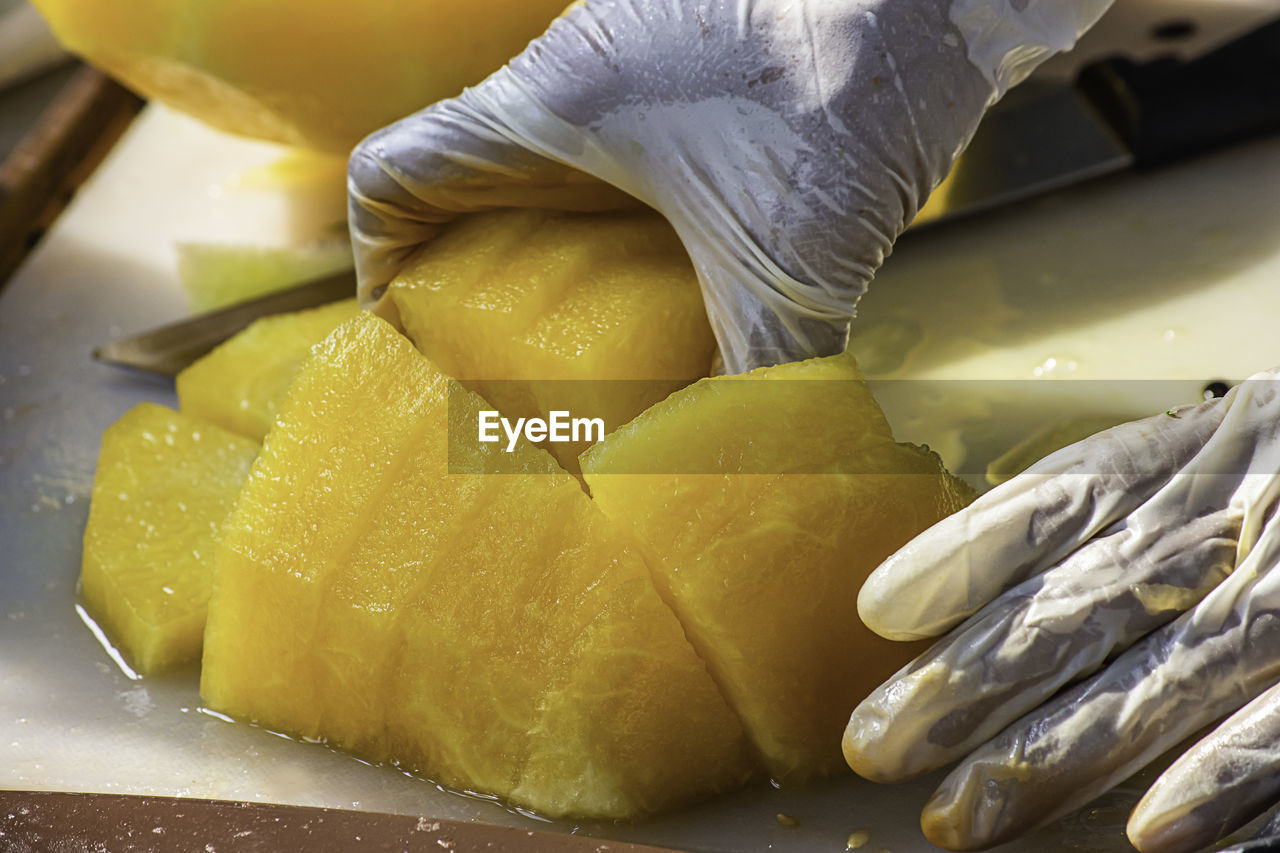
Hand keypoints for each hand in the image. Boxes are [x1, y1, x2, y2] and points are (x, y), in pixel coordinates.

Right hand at [347, 0, 1109, 373]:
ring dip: (541, 243)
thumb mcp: (789, 262)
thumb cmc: (845, 76)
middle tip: (491, 365)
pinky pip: (616, 145)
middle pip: (462, 180)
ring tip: (576, 336)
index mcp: (548, 107)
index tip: (402, 343)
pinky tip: (673, 270)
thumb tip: (736, 475)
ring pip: (542, 160)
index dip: (375, 265)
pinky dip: (616, 214)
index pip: (393, 176)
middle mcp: (572, 72)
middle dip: (462, 275)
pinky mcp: (698, 63)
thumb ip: (757, 383)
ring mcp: (635, 57)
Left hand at [844, 369, 1279, 851]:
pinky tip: (1151, 840)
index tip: (877, 612)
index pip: (1066, 499)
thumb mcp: (1212, 455)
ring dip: (1064, 754)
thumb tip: (954, 591)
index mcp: (1200, 454)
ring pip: (1174, 677)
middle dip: (976, 684)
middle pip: (1091, 603)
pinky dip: (1228, 783)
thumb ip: (1112, 509)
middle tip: (877, 748)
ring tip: (965, 817)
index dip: (969, 552)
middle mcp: (1249, 511)